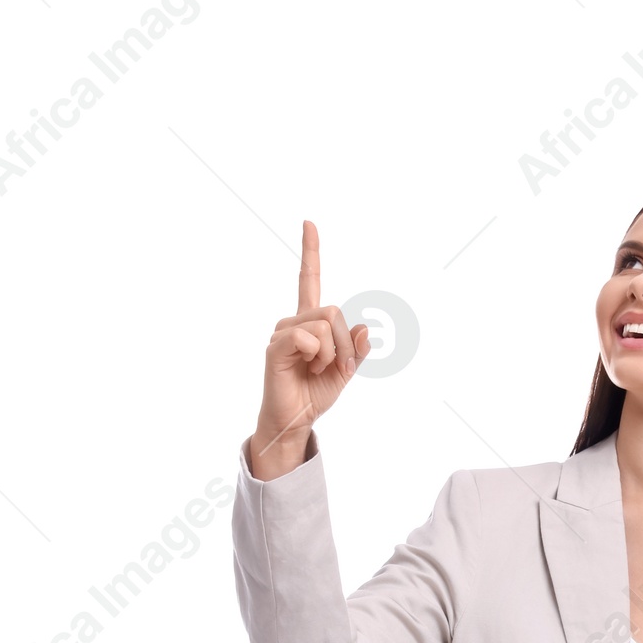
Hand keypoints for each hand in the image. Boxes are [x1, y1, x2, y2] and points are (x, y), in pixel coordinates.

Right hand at [247, 220, 370, 479]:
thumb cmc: (315, 394)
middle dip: (344, 344)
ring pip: (325, 325)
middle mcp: (295, 321)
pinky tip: (307, 369)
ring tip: (316, 370)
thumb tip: (365, 328)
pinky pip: (308, 337)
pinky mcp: (277, 345)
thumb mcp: (345, 372)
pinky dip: (318, 356)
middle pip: (333, 310)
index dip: (310, 252)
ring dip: (331, 354)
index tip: (309, 223)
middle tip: (335, 366)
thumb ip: (356, 350)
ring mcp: (284, 331)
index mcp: (311, 323)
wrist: (296, 419)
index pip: (308, 280)